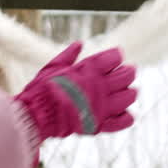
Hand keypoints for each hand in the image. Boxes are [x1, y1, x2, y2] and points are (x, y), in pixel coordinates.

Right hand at [14, 42, 137, 141]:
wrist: (37, 114)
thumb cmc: (42, 88)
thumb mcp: (54, 66)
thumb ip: (69, 55)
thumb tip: (79, 44)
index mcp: (89, 69)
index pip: (115, 57)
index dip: (116, 56)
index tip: (115, 58)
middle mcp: (99, 86)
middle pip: (126, 75)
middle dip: (128, 72)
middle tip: (127, 72)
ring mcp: (102, 106)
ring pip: (129, 97)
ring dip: (130, 93)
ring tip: (127, 92)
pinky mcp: (100, 123)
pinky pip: (123, 121)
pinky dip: (127, 117)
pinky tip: (124, 112)